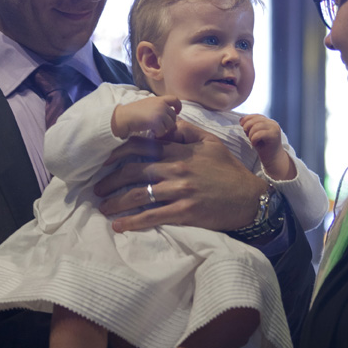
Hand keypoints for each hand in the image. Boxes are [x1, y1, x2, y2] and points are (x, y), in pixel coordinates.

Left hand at [95, 121, 265, 231]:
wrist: (249, 198)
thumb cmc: (229, 170)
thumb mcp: (211, 142)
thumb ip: (187, 131)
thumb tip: (166, 121)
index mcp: (181, 151)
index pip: (143, 147)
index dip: (119, 153)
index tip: (105, 161)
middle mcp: (177, 169)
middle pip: (134, 171)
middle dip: (111, 180)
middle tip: (97, 188)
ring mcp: (180, 191)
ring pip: (139, 195)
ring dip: (116, 202)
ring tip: (103, 207)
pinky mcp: (184, 213)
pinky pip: (152, 217)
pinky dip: (132, 222)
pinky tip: (119, 226)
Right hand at [111, 96, 180, 138]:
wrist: (124, 116)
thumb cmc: (134, 111)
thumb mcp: (148, 103)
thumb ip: (158, 106)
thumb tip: (168, 113)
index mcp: (159, 99)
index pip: (175, 99)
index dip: (179, 106)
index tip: (177, 112)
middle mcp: (161, 105)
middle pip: (173, 116)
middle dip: (169, 123)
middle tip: (161, 126)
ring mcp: (159, 113)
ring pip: (170, 125)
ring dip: (164, 129)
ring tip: (156, 129)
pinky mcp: (156, 122)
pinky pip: (163, 131)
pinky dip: (159, 134)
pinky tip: (153, 132)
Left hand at [240, 114, 295, 180]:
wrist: (273, 159)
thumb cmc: (264, 147)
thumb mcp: (255, 134)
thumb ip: (250, 126)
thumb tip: (241, 119)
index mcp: (269, 122)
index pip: (256, 116)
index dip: (247, 118)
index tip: (241, 124)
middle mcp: (273, 123)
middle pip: (255, 120)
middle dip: (247, 127)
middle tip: (247, 136)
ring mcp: (274, 129)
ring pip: (256, 126)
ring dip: (251, 135)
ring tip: (252, 141)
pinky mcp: (274, 135)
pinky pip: (258, 134)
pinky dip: (253, 139)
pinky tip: (254, 144)